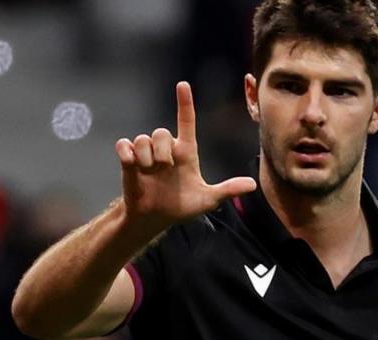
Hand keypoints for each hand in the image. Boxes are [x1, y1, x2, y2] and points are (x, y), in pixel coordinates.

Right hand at [115, 82, 254, 234]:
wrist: (155, 217)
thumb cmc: (182, 206)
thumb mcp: (208, 199)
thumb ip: (228, 190)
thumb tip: (253, 184)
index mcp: (186, 153)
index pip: (186, 122)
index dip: (185, 103)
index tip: (183, 85)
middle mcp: (166, 150)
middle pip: (161, 131)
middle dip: (163, 151)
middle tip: (165, 169)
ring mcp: (146, 154)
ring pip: (143, 138)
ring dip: (147, 158)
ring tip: (150, 173)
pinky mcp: (129, 160)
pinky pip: (124, 145)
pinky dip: (127, 153)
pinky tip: (133, 165)